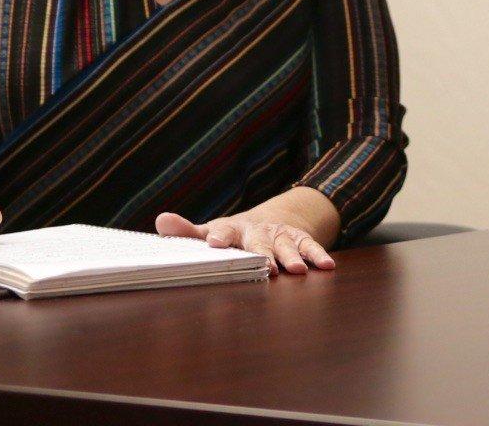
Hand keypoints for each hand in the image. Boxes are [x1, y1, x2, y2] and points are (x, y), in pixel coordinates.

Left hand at [156, 210, 334, 274]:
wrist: (268, 219)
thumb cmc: (233, 234)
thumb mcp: (211, 232)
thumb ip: (187, 232)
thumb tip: (161, 221)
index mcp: (232, 229)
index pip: (224, 230)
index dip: (219, 236)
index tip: (214, 242)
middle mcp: (258, 230)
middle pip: (260, 242)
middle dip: (263, 254)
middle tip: (266, 267)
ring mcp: (280, 234)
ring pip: (287, 245)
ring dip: (293, 256)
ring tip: (296, 270)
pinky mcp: (300, 239)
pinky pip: (310, 246)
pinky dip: (318, 255)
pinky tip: (327, 266)